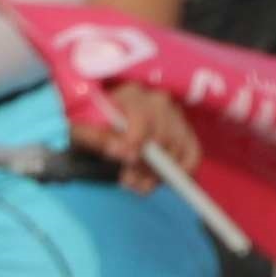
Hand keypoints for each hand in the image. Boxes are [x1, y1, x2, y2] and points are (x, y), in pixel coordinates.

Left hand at [73, 79, 196, 188]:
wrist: (101, 124)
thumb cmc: (91, 126)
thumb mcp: (83, 129)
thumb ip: (96, 136)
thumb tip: (116, 148)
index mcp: (132, 94)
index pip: (142, 118)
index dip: (133, 141)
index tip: (119, 157)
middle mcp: (158, 101)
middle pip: (162, 138)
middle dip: (143, 165)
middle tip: (126, 178)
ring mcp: (174, 117)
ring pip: (177, 150)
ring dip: (156, 175)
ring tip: (136, 183)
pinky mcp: (184, 133)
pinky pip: (193, 155)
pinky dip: (180, 172)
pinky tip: (156, 180)